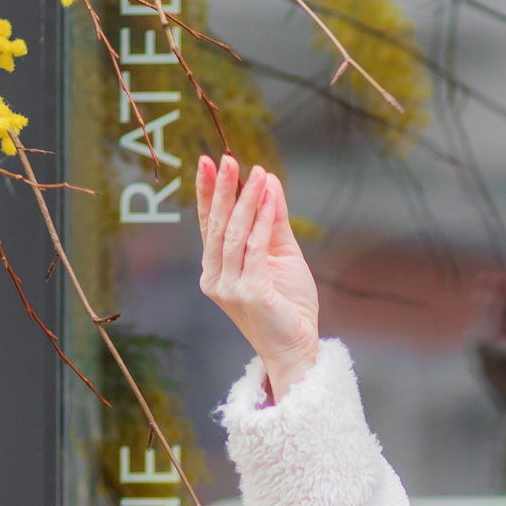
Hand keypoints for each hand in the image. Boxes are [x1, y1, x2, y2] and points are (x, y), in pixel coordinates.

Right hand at [196, 155, 320, 401]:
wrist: (298, 347)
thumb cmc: (288, 305)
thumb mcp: (280, 255)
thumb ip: (271, 221)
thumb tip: (267, 182)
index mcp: (217, 269)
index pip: (210, 225)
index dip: (207, 194)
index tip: (207, 162)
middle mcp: (216, 278)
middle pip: (217, 225)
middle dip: (222, 190)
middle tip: (226, 159)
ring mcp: (229, 288)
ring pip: (234, 234)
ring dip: (246, 200)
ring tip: (256, 173)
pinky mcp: (248, 293)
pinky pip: (254, 249)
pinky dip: (261, 221)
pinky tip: (269, 198)